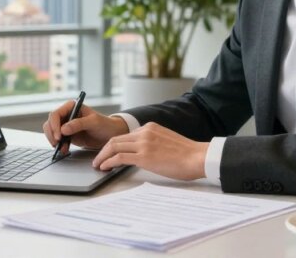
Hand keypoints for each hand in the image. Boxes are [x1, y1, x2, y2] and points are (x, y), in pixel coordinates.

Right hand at [42, 102, 128, 156]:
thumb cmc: (105, 124)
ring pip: (51, 131)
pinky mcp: (67, 135)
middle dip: (51, 134)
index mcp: (71, 106)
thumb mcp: (93, 122)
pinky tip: (64, 150)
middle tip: (57, 144)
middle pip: (50, 123)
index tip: (59, 136)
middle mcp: (67, 114)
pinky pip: (58, 140)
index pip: (56, 114)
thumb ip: (78, 124)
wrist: (110, 135)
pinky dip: (58, 145)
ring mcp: (66, 125)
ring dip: (53, 140)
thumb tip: (63, 129)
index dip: (54, 125)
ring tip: (61, 149)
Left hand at [92, 122, 208, 180]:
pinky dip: (108, 162)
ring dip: (103, 157)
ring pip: (114, 147)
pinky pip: (119, 157)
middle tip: (97, 159)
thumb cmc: (187, 154)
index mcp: (150, 127)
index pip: (125, 135)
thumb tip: (142, 153)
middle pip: (115, 139)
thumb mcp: (166, 141)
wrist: (197, 157)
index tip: (107, 153)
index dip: (113, 145)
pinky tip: (104, 168)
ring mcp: (143, 143)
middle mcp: (144, 132)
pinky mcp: (144, 156)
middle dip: (103, 150)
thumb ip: (152, 142)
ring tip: (98, 165)